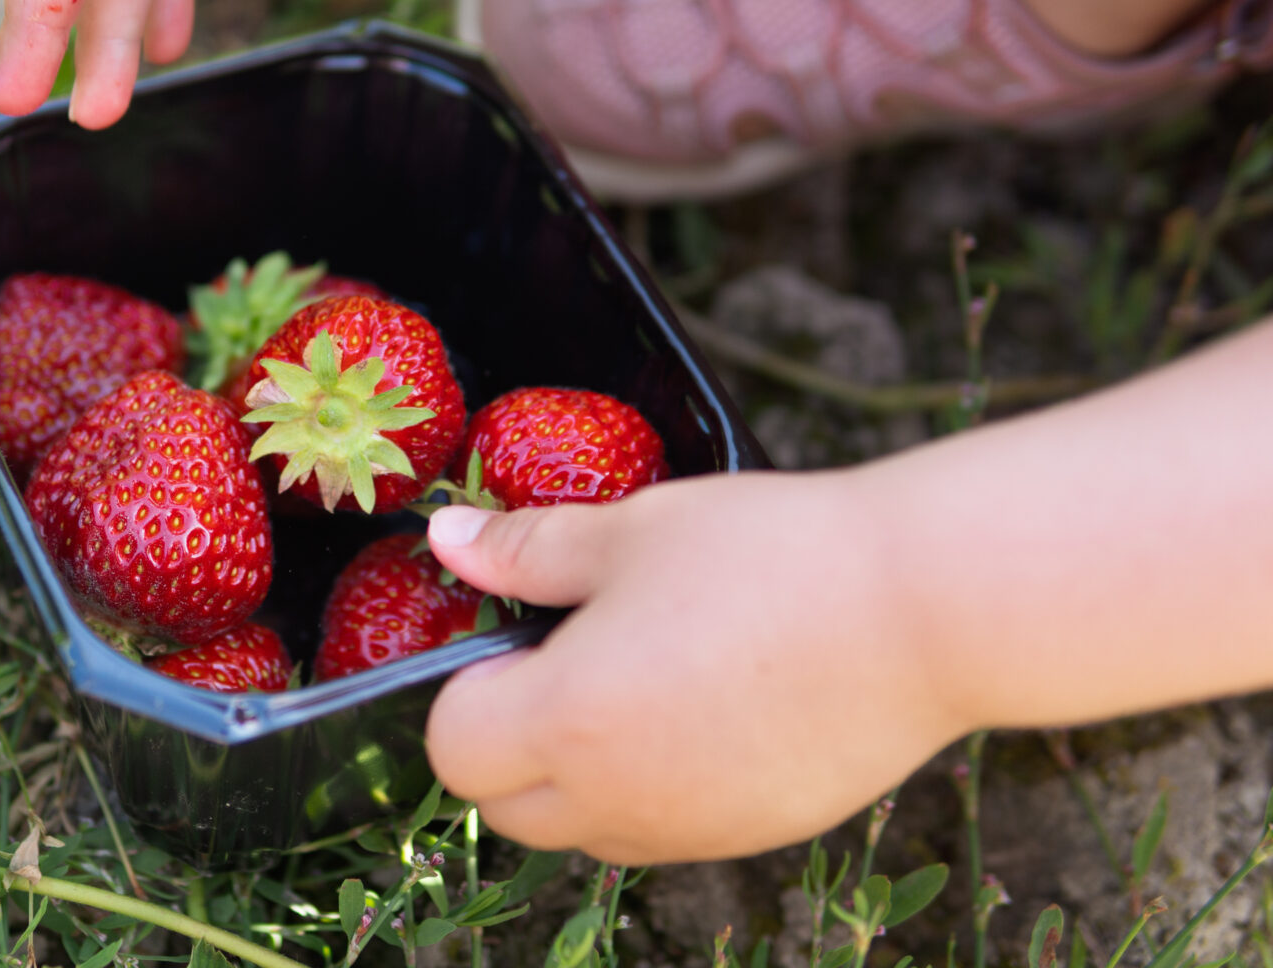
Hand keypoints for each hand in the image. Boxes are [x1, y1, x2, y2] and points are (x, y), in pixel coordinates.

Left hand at [423, 472, 964, 863]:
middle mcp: (618, 800)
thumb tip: (446, 542)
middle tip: (565, 657)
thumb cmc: (769, 555)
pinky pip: (659, 832)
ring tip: (638, 676)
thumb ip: (525, 548)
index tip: (511, 639)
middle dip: (508, 742)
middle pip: (506, 809)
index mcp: (568, 721)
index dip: (465, 691)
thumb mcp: (630, 531)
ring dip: (575, 772)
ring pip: (582, 829)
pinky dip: (648, 787)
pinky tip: (700, 707)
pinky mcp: (751, 837)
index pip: (453, 750)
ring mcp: (688, 831)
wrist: (923, 613)